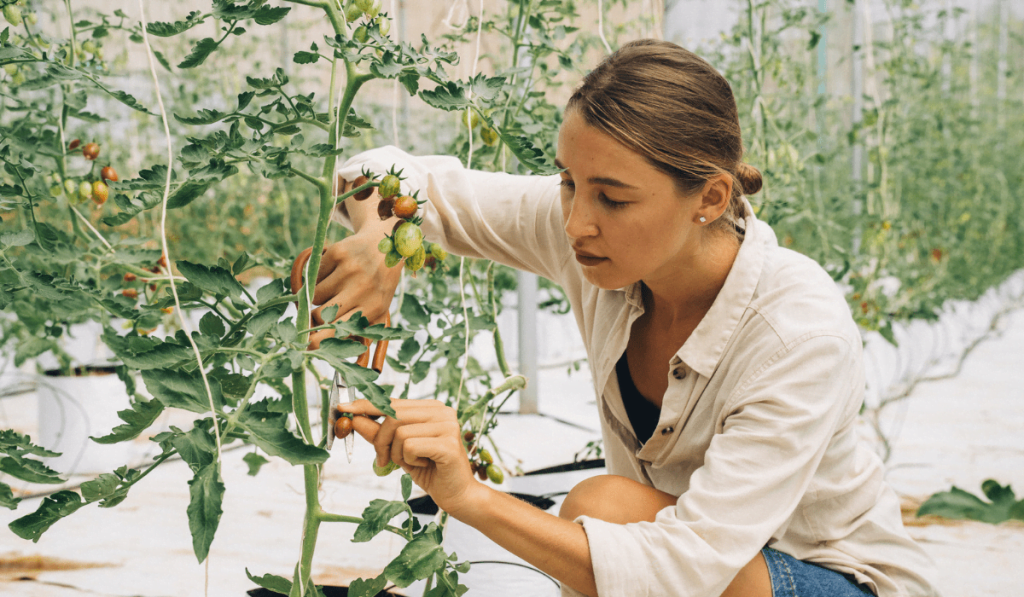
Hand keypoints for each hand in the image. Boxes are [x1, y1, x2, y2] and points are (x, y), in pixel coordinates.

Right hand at [308, 178, 401, 348]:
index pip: (339, 331)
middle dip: (313, 318)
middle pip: (320, 315)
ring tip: (334, 288)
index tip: (307, 346)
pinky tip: (334, 272)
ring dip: (317, 295)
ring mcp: (349, 269)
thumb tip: (342, 352)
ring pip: (314, 295)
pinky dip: (317, 276)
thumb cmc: (378, 284)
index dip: (319, 340)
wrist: (385, 245)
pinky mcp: (338, 253)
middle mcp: (362, 288)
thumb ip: (361, 331)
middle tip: (315, 315)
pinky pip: (313, 275)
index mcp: (373, 308)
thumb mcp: (378, 308)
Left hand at [340, 398, 482, 515]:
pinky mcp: (448, 443)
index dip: (367, 405)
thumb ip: (379, 434)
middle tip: (381, 459)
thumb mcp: (399, 451)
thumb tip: (354, 419)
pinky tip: (424, 465)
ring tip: (411, 463)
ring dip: (396, 454)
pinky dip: (409, 461)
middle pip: (393, 415)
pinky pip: (409, 446)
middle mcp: (442, 410)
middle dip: (379, 439)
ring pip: (399, 432)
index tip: (343, 408)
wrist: (458, 496)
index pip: (393, 401)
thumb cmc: (430, 471)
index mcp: (431, 408)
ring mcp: (447, 425)